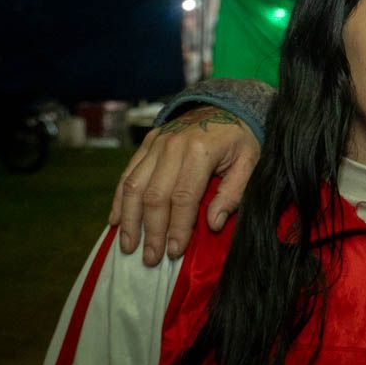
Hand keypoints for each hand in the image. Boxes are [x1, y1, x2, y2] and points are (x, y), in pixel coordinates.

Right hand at [110, 106, 259, 265]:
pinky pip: (127, 174)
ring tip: (128, 246)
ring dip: (129, 220)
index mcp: (200, 151)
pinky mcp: (147, 142)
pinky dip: (119, 199)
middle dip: (151, 231)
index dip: (177, 227)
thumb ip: (233, 192)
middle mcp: (173, 145)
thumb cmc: (240, 140)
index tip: (174, 252)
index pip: (183, 197)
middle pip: (155, 195)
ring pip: (133, 186)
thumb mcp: (250, 162)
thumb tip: (213, 224)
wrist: (227, 105)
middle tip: (149, 259)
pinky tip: (115, 221)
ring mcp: (156, 143)